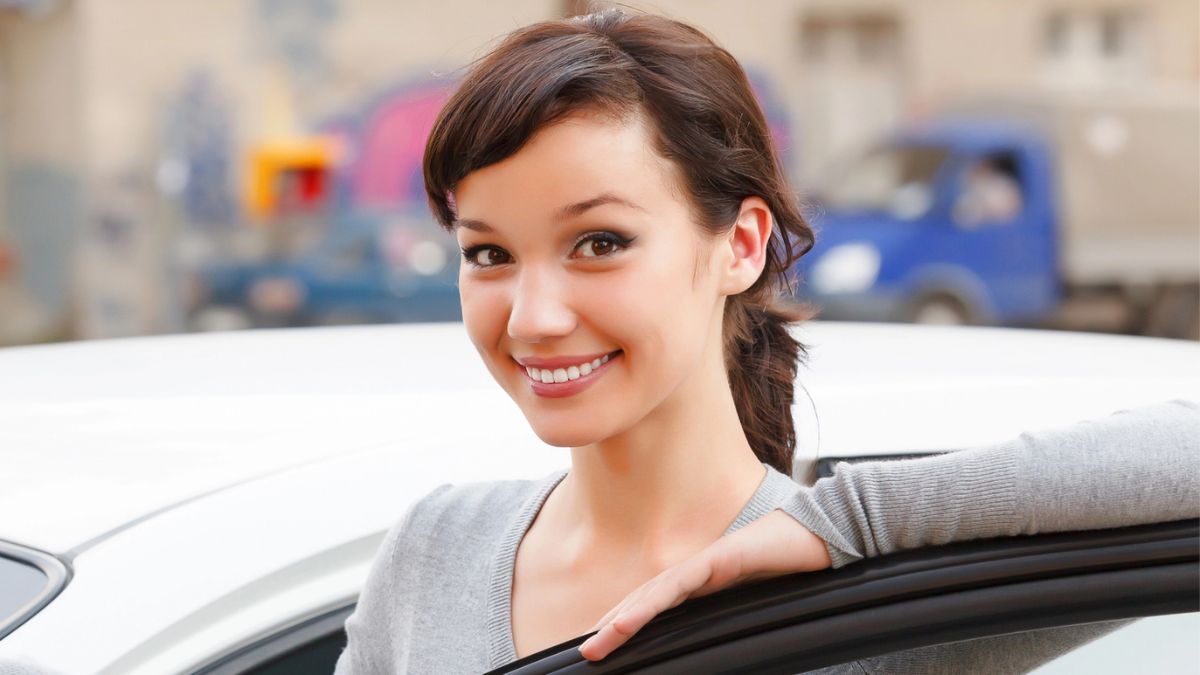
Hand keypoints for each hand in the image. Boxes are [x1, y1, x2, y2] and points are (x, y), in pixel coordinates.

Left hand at [578, 509, 831, 660]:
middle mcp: (699, 570)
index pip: (657, 605)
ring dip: (622, 618)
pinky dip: (653, 602)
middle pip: (646, 600)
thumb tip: (724, 643)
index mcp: (705, 582)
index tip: (605, 644)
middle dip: (613, 625)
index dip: (629, 623)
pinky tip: (632, 617)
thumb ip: (734, 616)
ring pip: (654, 594)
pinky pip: (680, 583)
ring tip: (598, 640)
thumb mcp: (760, 603)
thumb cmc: (798, 566)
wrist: (827, 534)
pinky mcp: (720, 558)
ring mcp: (707, 562)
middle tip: (587, 652)